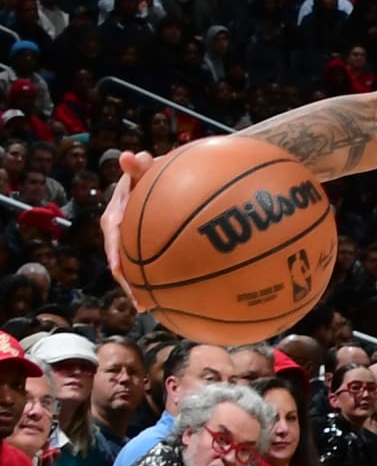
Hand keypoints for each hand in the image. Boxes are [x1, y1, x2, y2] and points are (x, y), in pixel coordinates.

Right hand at [101, 149, 155, 303]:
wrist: (154, 178)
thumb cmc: (148, 173)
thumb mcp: (142, 169)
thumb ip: (139, 166)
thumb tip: (129, 156)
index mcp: (114, 216)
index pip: (113, 236)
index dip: (115, 254)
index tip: (119, 271)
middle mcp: (120, 233)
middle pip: (121, 261)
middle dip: (130, 283)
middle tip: (141, 303)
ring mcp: (131, 243)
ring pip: (135, 268)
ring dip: (141, 289)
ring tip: (151, 309)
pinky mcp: (145, 248)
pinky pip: (151, 265)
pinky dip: (159, 280)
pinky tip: (175, 298)